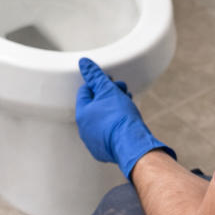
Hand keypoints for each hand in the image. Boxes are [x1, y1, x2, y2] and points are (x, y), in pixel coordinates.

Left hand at [75, 58, 175, 178]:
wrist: (132, 144)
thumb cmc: (120, 117)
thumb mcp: (107, 90)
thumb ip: (94, 76)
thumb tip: (84, 63)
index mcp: (82, 113)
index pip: (85, 91)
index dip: (99, 83)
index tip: (111, 82)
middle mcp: (84, 129)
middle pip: (95, 105)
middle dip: (108, 95)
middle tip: (122, 91)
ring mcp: (93, 142)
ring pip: (102, 120)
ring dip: (113, 109)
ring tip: (127, 104)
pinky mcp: (104, 151)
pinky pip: (108, 133)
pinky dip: (116, 125)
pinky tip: (126, 121)